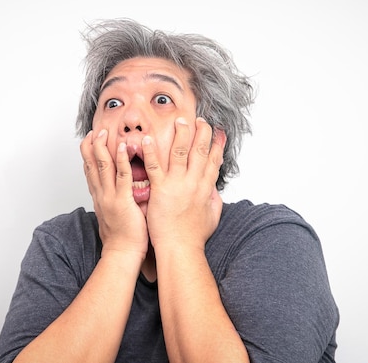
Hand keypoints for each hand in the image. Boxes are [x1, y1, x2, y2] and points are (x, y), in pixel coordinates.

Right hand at [80, 129, 147, 257]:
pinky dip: (121, 160)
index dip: (88, 154)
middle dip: (92, 146)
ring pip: (103, 167)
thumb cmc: (124, 237)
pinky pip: (121, 176)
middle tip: (94, 130)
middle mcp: (101, 194)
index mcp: (100, 197)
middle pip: (92, 165)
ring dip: (103, 147)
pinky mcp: (122, 201)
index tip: (89, 139)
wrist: (123, 253)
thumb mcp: (117, 214)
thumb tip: (125, 190)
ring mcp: (110, 197)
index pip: (90, 171)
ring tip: (103, 132)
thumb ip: (118, 200)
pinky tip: (122, 147)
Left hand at [142, 117, 225, 249]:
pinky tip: (148, 138)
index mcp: (205, 189)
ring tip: (180, 120)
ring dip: (181, 134)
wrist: (180, 249)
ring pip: (180, 153)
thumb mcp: (212, 216)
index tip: (219, 132)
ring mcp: (177, 185)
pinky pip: (154, 167)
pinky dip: (151, 152)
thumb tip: (215, 190)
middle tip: (201, 120)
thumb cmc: (193, 237)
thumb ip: (213, 200)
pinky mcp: (160, 190)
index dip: (217, 145)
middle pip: (200, 151)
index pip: (214, 161)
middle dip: (202, 133)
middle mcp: (194, 183)